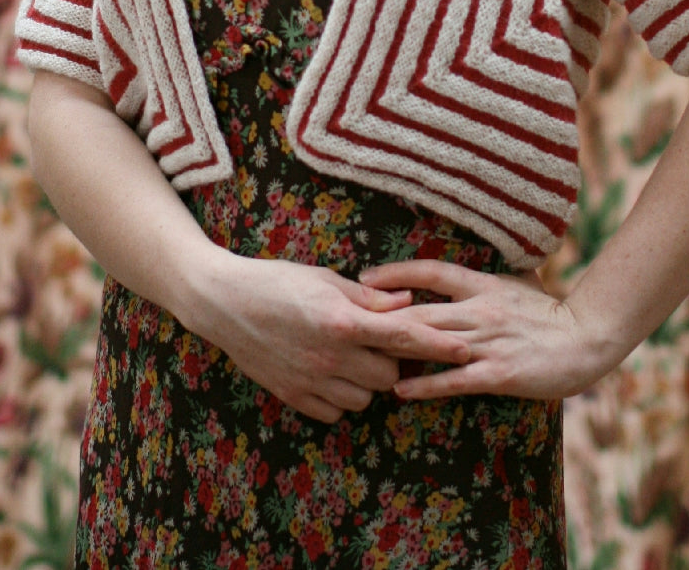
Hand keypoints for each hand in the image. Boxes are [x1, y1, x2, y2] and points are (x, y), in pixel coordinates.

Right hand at [184, 252, 471, 423]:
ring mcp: (310, 380)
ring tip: (352, 355)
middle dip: (394, 361)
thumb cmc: (277, 280)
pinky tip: (330, 372)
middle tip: (380, 340)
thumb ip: (369, 296)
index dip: (439, 343)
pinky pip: (335, 411)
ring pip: (365, 399)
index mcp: (342, 319)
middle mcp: (330, 355)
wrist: (223, 302)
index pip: (404, 335)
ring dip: (368, 381)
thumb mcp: (325, 278)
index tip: (466, 349)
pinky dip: (341, 396)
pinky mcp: (293, 397)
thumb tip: (408, 303)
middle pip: (389, 375)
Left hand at [359, 260, 616, 402]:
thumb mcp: (517, 280)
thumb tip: (463, 261)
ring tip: (361, 356)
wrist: (586, 338)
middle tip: (347, 320)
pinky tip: (400, 389)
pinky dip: (425, 384)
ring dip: (395, 350)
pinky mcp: (498, 372)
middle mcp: (480, 309)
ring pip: (432, 343)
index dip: (397, 273)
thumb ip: (487, 274)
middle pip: (421, 309)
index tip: (366, 278)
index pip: (432, 271)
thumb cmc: (549, 311)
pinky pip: (454, 379)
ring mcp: (488, 342)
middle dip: (382, 316)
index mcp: (483, 284)